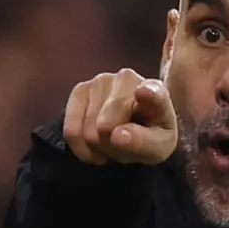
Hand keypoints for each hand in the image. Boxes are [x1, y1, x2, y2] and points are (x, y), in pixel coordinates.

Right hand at [63, 69, 178, 165]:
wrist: (137, 128)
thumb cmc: (150, 136)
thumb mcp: (157, 148)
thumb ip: (142, 143)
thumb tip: (116, 135)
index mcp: (156, 92)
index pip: (153, 93)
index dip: (148, 94)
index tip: (143, 93)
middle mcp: (127, 79)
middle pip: (106, 126)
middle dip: (111, 145)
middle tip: (124, 145)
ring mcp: (101, 81)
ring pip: (87, 131)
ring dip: (98, 146)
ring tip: (112, 140)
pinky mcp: (80, 89)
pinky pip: (71, 130)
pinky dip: (80, 147)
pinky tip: (94, 147)